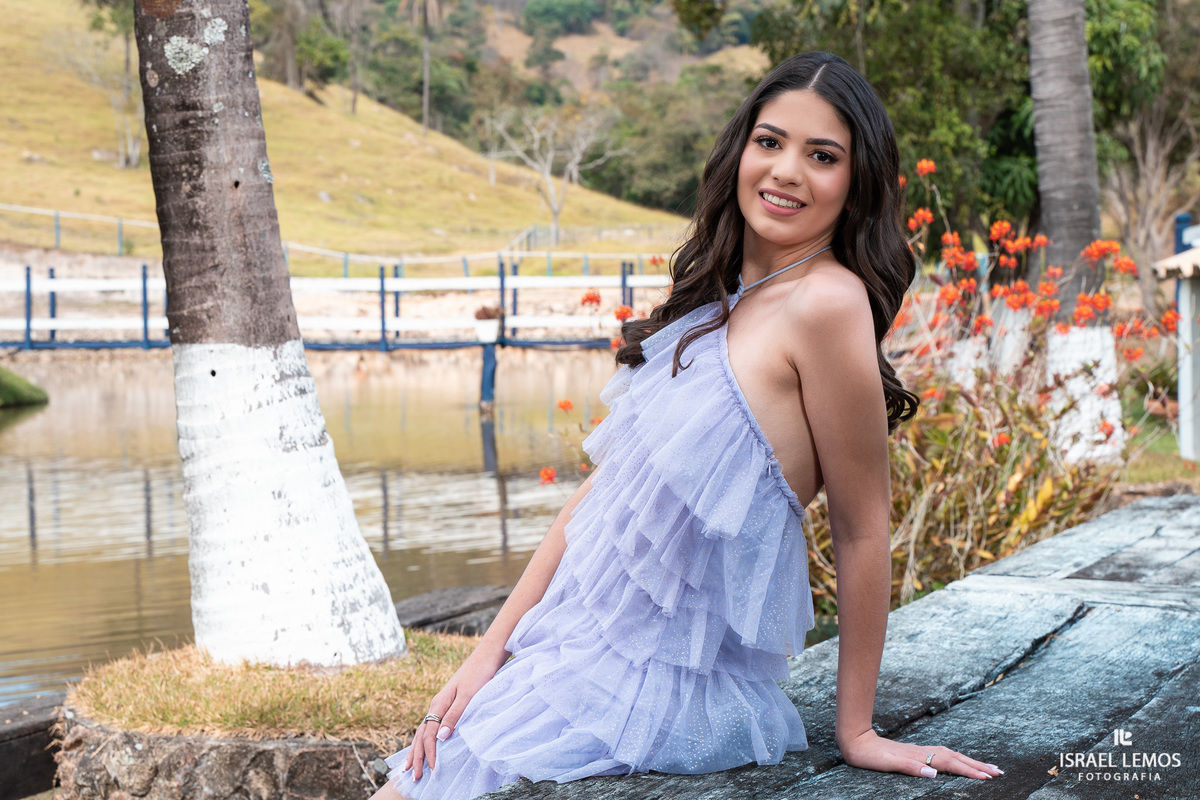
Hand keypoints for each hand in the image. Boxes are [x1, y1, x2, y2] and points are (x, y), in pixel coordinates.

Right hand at [404, 646, 506, 781]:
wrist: (487, 655)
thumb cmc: (480, 673)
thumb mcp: (469, 695)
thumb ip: (455, 715)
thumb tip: (441, 737)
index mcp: (439, 703)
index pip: (429, 734)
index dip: (428, 753)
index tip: (430, 770)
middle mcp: (437, 704)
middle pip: (421, 734)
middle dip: (416, 756)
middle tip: (412, 777)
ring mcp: (442, 704)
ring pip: (424, 731)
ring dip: (418, 750)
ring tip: (410, 766)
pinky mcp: (449, 703)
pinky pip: (432, 726)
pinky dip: (426, 740)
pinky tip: (426, 746)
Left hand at [838, 729, 1003, 780]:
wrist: (857, 742)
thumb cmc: (871, 756)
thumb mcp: (888, 763)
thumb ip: (911, 767)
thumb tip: (933, 774)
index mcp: (920, 756)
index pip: (950, 764)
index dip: (968, 771)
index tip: (987, 778)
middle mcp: (923, 752)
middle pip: (956, 758)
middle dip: (977, 765)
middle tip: (999, 772)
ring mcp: (921, 751)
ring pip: (952, 756)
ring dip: (970, 762)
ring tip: (988, 768)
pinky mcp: (917, 752)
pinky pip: (944, 756)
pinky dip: (957, 759)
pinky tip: (961, 762)